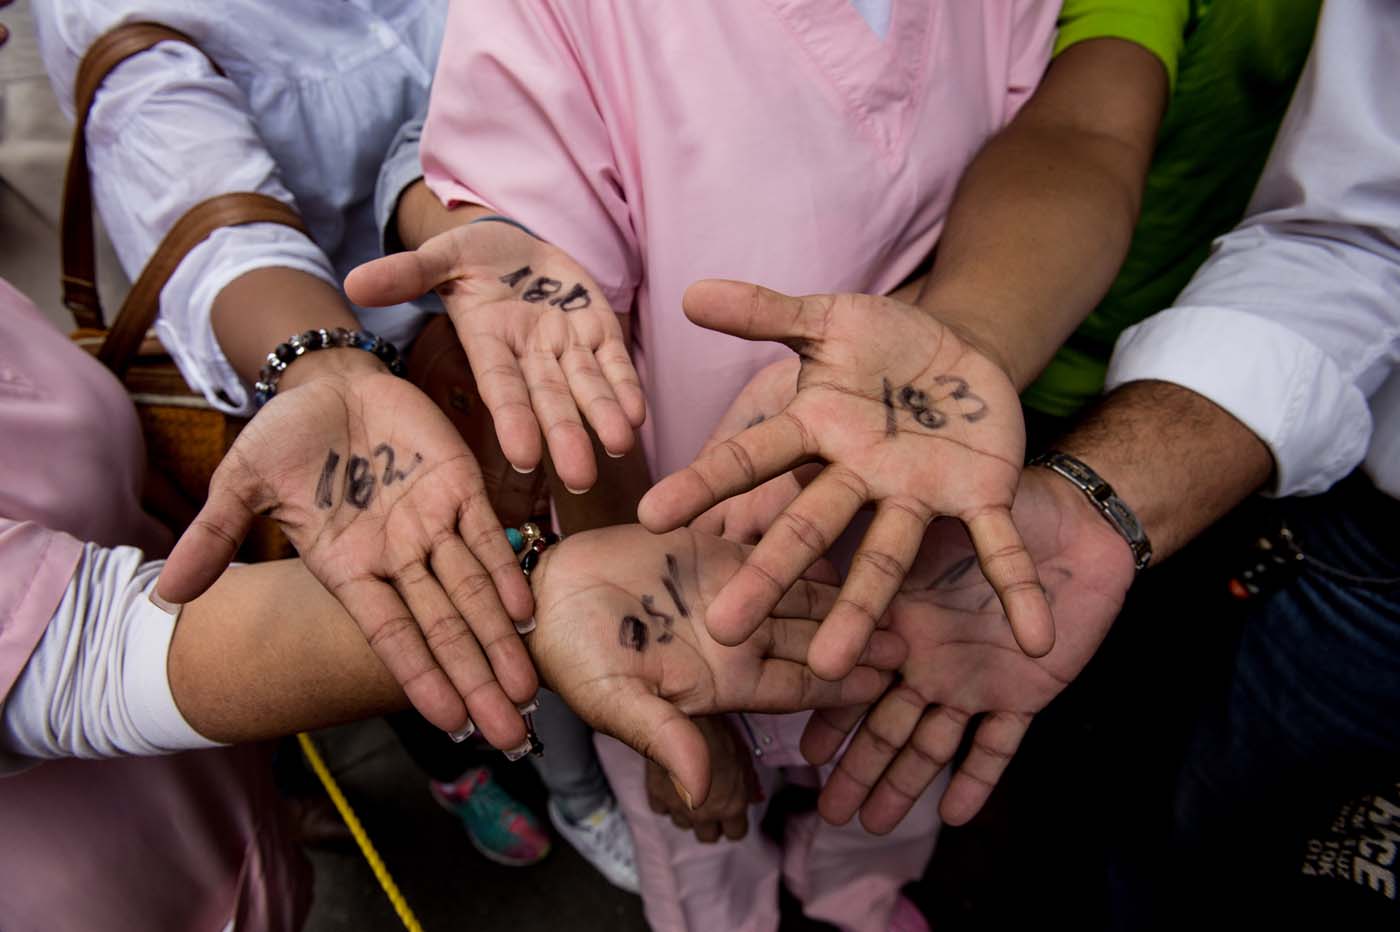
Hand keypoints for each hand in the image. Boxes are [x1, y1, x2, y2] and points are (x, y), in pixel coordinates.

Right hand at [157, 356, 535, 745]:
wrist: (329, 384)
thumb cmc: (286, 437)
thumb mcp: (242, 481)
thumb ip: (216, 535)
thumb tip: (169, 595)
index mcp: (350, 569)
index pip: (392, 635)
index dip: (422, 676)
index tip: (452, 724)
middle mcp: (398, 558)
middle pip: (445, 629)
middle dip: (477, 681)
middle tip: (512, 735)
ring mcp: (432, 525)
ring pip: (475, 593)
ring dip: (502, 641)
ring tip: (528, 691)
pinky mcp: (460, 488)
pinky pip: (488, 536)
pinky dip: (508, 572)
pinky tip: (526, 612)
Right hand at [345, 217, 644, 492]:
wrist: (520, 249)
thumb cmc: (476, 258)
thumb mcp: (442, 257)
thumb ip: (407, 273)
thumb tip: (355, 281)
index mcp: (491, 344)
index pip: (502, 387)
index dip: (513, 419)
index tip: (523, 454)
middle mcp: (531, 355)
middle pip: (550, 400)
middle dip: (565, 437)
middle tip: (580, 479)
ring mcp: (567, 346)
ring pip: (587, 388)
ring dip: (604, 417)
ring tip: (619, 447)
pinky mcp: (599, 331)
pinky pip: (615, 363)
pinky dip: (626, 386)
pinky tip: (638, 413)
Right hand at [525, 525, 905, 805]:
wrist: (543, 597)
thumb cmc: (574, 658)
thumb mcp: (618, 702)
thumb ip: (664, 737)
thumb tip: (700, 790)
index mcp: (724, 679)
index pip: (797, 684)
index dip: (841, 682)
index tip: (889, 680)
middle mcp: (738, 635)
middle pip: (813, 635)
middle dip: (863, 634)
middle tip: (918, 630)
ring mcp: (728, 587)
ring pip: (801, 585)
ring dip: (844, 584)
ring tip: (898, 571)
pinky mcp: (712, 546)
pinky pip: (764, 535)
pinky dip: (798, 528)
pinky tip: (840, 513)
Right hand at [639, 280, 1054, 680]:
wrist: (959, 349)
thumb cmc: (883, 342)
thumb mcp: (826, 319)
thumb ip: (764, 312)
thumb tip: (689, 293)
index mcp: (817, 432)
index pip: (750, 459)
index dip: (703, 485)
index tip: (652, 520)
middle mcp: (858, 477)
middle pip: (806, 528)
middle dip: (768, 575)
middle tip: (723, 628)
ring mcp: (917, 494)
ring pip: (884, 558)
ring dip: (861, 610)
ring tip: (831, 665)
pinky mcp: (980, 498)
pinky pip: (1001, 550)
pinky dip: (1018, 592)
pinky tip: (1035, 640)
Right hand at [645, 716, 760, 842]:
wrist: (687, 717)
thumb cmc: (720, 733)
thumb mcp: (743, 757)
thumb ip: (748, 784)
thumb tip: (754, 799)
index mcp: (731, 806)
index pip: (736, 833)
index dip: (734, 823)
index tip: (730, 812)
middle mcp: (705, 813)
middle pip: (708, 836)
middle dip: (711, 823)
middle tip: (711, 804)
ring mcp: (679, 807)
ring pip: (684, 825)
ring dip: (688, 813)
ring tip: (691, 792)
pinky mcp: (657, 795)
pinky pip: (661, 810)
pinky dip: (666, 801)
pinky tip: (671, 786)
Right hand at [802, 467, 1134, 830]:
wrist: (1083, 525)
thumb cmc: (1004, 509)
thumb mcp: (931, 520)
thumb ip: (873, 542)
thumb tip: (801, 530)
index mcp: (898, 618)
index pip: (854, 674)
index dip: (828, 713)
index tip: (800, 752)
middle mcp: (927, 657)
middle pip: (885, 723)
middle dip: (857, 768)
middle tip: (828, 812)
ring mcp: (973, 680)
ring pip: (931, 744)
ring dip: (902, 785)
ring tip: (870, 826)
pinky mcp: (1023, 696)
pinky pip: (997, 747)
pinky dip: (977, 780)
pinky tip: (953, 815)